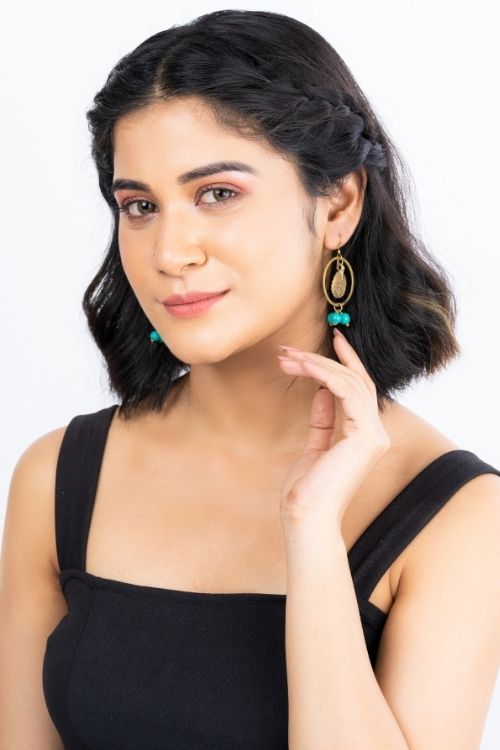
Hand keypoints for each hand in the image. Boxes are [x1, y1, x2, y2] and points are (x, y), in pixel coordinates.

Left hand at [277, 330, 390, 528]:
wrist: (307, 516)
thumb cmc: (307, 490)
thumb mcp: (314, 447)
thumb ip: (324, 420)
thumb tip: (324, 393)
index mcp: (366, 436)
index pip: (360, 389)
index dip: (348, 362)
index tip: (332, 340)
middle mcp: (375, 433)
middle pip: (356, 381)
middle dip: (323, 360)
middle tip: (291, 349)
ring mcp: (374, 434)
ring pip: (351, 382)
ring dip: (318, 365)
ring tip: (289, 357)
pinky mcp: (365, 436)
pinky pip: (347, 392)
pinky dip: (325, 375)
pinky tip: (305, 368)